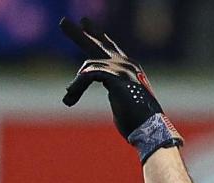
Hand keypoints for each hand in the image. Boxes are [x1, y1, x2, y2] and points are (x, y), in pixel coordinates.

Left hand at [60, 18, 177, 150]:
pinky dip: (77, 87)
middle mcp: (126, 64)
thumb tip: (110, 94)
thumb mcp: (121, 103)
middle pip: (99, 44)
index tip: (85, 25)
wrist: (149, 129)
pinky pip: (88, 75)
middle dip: (79, 34)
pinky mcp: (116, 77)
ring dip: (75, 86)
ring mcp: (122, 69)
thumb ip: (114, 92)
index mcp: (129, 68)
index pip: (110, 47)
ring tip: (68, 100)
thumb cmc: (136, 122)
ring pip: (88, 65)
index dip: (98, 36)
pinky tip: (70, 99)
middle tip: (63, 22)